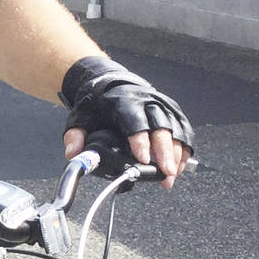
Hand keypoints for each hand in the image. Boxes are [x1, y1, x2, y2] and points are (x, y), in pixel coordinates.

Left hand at [57, 56, 194, 184]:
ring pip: (176, 129)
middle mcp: (147, 100)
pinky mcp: (171, 110)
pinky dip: (184, 149)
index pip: (134, 120)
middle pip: (161, 126)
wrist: (109, 82)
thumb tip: (73, 154)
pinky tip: (180, 166)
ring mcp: (162, 104)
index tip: (143, 160)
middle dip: (165, 151)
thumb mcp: (80, 115)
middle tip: (166, 173)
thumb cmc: (96, 102)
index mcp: (123, 100)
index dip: (141, 140)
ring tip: (171, 176)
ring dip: (177, 154)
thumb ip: (75, 135)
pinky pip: (184, 130)